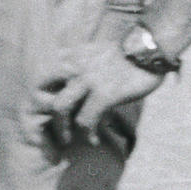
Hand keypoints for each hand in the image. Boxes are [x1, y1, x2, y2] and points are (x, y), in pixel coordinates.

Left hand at [33, 42, 162, 149]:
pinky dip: (88, 133)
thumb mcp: (96, 54)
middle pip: (42, 92)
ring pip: (60, 108)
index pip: (42, 76)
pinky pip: (87, 120)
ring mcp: (88, 79)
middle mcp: (75, 65)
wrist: (151, 49)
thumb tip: (73, 89)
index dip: (39, 96)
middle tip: (51, 127)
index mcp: (71, 55)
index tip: (46, 112)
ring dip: (62, 128)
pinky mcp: (105, 93)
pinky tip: (94, 140)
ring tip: (67, 140)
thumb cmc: (127, 55)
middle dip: (43, 111)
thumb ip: (80, 66)